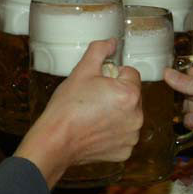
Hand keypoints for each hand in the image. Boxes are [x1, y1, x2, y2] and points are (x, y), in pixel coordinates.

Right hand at [17, 39, 142, 186]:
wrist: (56, 141)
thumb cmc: (67, 107)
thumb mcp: (82, 71)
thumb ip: (99, 51)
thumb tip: (111, 42)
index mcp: (129, 94)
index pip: (130, 74)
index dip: (113, 75)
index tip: (98, 83)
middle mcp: (137, 116)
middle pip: (132, 95)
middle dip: (117, 94)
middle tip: (94, 99)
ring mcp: (131, 136)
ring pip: (129, 115)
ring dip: (117, 113)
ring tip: (94, 115)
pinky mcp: (124, 151)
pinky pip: (124, 135)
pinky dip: (113, 133)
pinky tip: (96, 130)